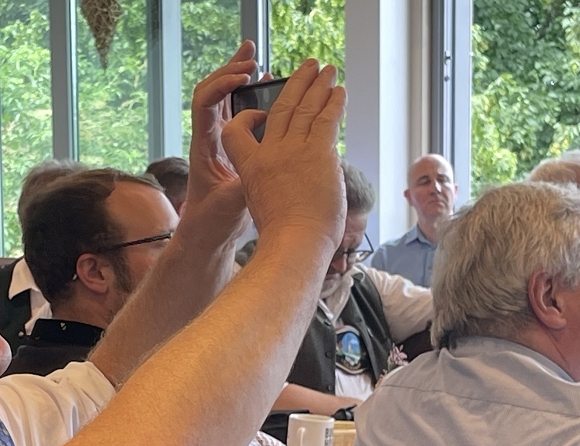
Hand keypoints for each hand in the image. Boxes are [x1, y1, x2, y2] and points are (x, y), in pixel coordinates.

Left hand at [178, 41, 257, 249]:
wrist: (207, 235)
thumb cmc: (211, 222)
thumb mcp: (230, 204)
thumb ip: (244, 184)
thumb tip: (264, 167)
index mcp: (203, 146)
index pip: (204, 103)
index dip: (222, 84)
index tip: (244, 77)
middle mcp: (208, 138)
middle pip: (212, 91)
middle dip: (230, 69)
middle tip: (251, 56)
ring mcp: (219, 141)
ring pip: (224, 99)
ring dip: (237, 77)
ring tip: (255, 57)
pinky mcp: (231, 148)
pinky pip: (237, 114)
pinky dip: (248, 96)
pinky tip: (264, 85)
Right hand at [222, 59, 346, 255]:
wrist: (294, 243)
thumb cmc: (283, 236)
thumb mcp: (264, 206)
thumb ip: (276, 184)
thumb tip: (298, 180)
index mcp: (250, 168)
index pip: (240, 132)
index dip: (252, 116)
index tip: (264, 109)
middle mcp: (269, 154)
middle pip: (281, 109)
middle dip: (296, 84)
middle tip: (308, 68)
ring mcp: (292, 151)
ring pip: (305, 108)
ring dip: (318, 85)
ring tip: (327, 70)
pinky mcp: (317, 153)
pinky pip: (326, 119)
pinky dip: (334, 103)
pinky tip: (339, 91)